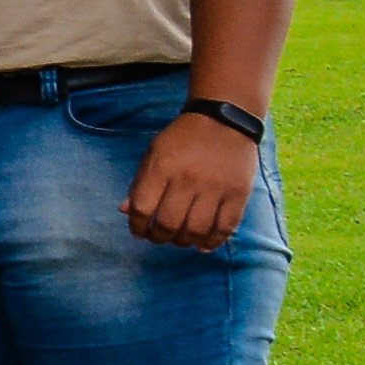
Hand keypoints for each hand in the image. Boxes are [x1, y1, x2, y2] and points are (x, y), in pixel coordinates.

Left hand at [125, 110, 259, 249]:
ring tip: (180, 240)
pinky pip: (226, 227)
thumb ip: (140, 182)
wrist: (225, 119)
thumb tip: (125, 211)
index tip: (139, 232)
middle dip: (160, 238)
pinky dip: (213, 242)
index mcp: (162, 167)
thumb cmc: (183, 138)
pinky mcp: (238, 193)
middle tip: (159, 238)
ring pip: (197, 230)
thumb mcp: (154, 152)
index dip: (137, 227)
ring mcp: (215, 188)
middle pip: (169, 224)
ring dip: (185, 242)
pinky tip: (203, 245)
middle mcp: (188, 180)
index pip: (143, 208)